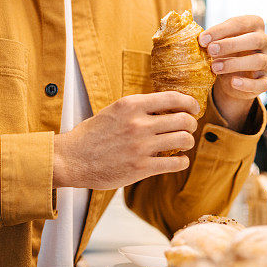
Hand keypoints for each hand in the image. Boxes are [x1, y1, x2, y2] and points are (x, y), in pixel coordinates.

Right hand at [53, 92, 198, 189]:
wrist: (72, 159)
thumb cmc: (91, 135)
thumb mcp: (113, 111)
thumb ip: (138, 109)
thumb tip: (165, 108)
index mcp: (131, 105)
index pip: (173, 98)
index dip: (190, 102)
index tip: (194, 108)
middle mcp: (138, 123)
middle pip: (184, 119)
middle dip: (191, 124)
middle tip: (189, 128)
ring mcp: (141, 146)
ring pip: (184, 140)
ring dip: (188, 142)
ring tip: (183, 144)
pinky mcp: (141, 167)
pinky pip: (175, 163)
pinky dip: (182, 161)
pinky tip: (178, 160)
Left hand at [198, 15, 266, 129]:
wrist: (232, 79)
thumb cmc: (224, 54)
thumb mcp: (217, 42)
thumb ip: (209, 38)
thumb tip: (194, 37)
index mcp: (254, 26)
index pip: (241, 23)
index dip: (221, 30)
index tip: (202, 39)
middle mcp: (265, 42)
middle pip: (255, 39)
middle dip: (231, 44)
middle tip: (210, 50)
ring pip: (259, 60)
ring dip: (235, 63)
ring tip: (215, 67)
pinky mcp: (266, 81)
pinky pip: (261, 83)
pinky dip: (247, 84)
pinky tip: (232, 82)